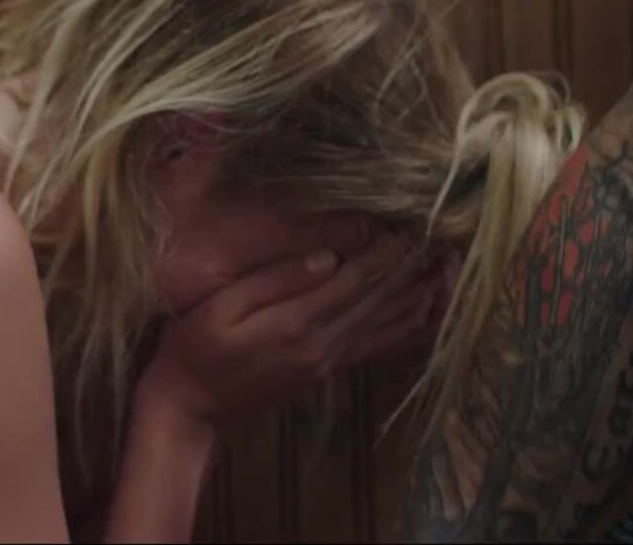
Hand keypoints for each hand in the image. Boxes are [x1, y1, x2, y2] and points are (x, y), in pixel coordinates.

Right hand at [138, 230, 454, 425]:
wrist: (189, 407)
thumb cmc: (193, 348)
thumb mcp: (222, 306)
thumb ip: (274, 281)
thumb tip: (326, 256)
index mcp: (296, 322)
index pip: (354, 281)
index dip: (384, 253)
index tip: (409, 225)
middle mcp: (322, 345)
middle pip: (378, 301)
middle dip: (409, 269)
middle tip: (439, 239)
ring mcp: (326, 362)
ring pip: (385, 326)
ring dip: (416, 297)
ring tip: (443, 270)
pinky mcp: (325, 372)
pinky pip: (376, 348)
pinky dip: (404, 330)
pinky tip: (422, 314)